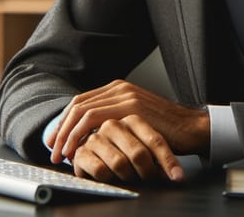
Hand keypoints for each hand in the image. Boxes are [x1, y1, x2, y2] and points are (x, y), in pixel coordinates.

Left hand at [45, 80, 209, 181]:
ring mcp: (125, 95)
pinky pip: (94, 119)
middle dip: (61, 129)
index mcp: (119, 88)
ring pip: (82, 111)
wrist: (190, 128)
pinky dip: (80, 135)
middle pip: (78, 105)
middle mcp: (120, 87)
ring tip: (61, 155)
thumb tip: (90, 135)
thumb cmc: (164, 130)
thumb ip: (115, 120)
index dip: (64, 121)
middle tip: (53, 150)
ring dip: (66, 134)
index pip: (81, 101)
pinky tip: (76, 151)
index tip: (55, 140)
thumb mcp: (134, 121)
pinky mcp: (129, 107)